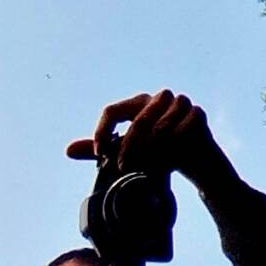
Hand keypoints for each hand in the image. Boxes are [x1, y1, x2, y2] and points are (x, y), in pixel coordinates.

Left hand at [66, 88, 224, 189]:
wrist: (196, 159)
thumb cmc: (159, 150)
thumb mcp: (128, 151)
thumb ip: (102, 148)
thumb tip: (67, 151)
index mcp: (137, 103)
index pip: (111, 111)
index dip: (102, 132)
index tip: (99, 154)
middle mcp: (158, 98)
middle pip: (137, 120)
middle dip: (129, 147)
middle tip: (121, 167)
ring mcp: (181, 104)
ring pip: (161, 126)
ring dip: (152, 150)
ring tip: (146, 166)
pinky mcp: (198, 114)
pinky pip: (183, 129)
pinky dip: (175, 146)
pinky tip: (170, 159)